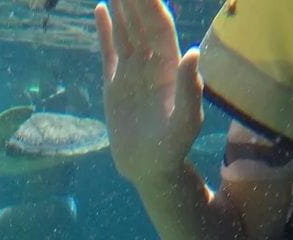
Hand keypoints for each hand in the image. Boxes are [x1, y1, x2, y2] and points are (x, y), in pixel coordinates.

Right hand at [95, 0, 203, 187]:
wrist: (150, 169)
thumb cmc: (174, 148)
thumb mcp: (187, 121)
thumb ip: (191, 88)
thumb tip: (191, 52)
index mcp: (171, 66)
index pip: (159, 25)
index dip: (151, 1)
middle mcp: (151, 63)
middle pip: (140, 21)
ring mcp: (132, 72)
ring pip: (125, 30)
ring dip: (120, 5)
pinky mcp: (115, 86)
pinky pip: (109, 52)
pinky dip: (105, 31)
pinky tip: (101, 9)